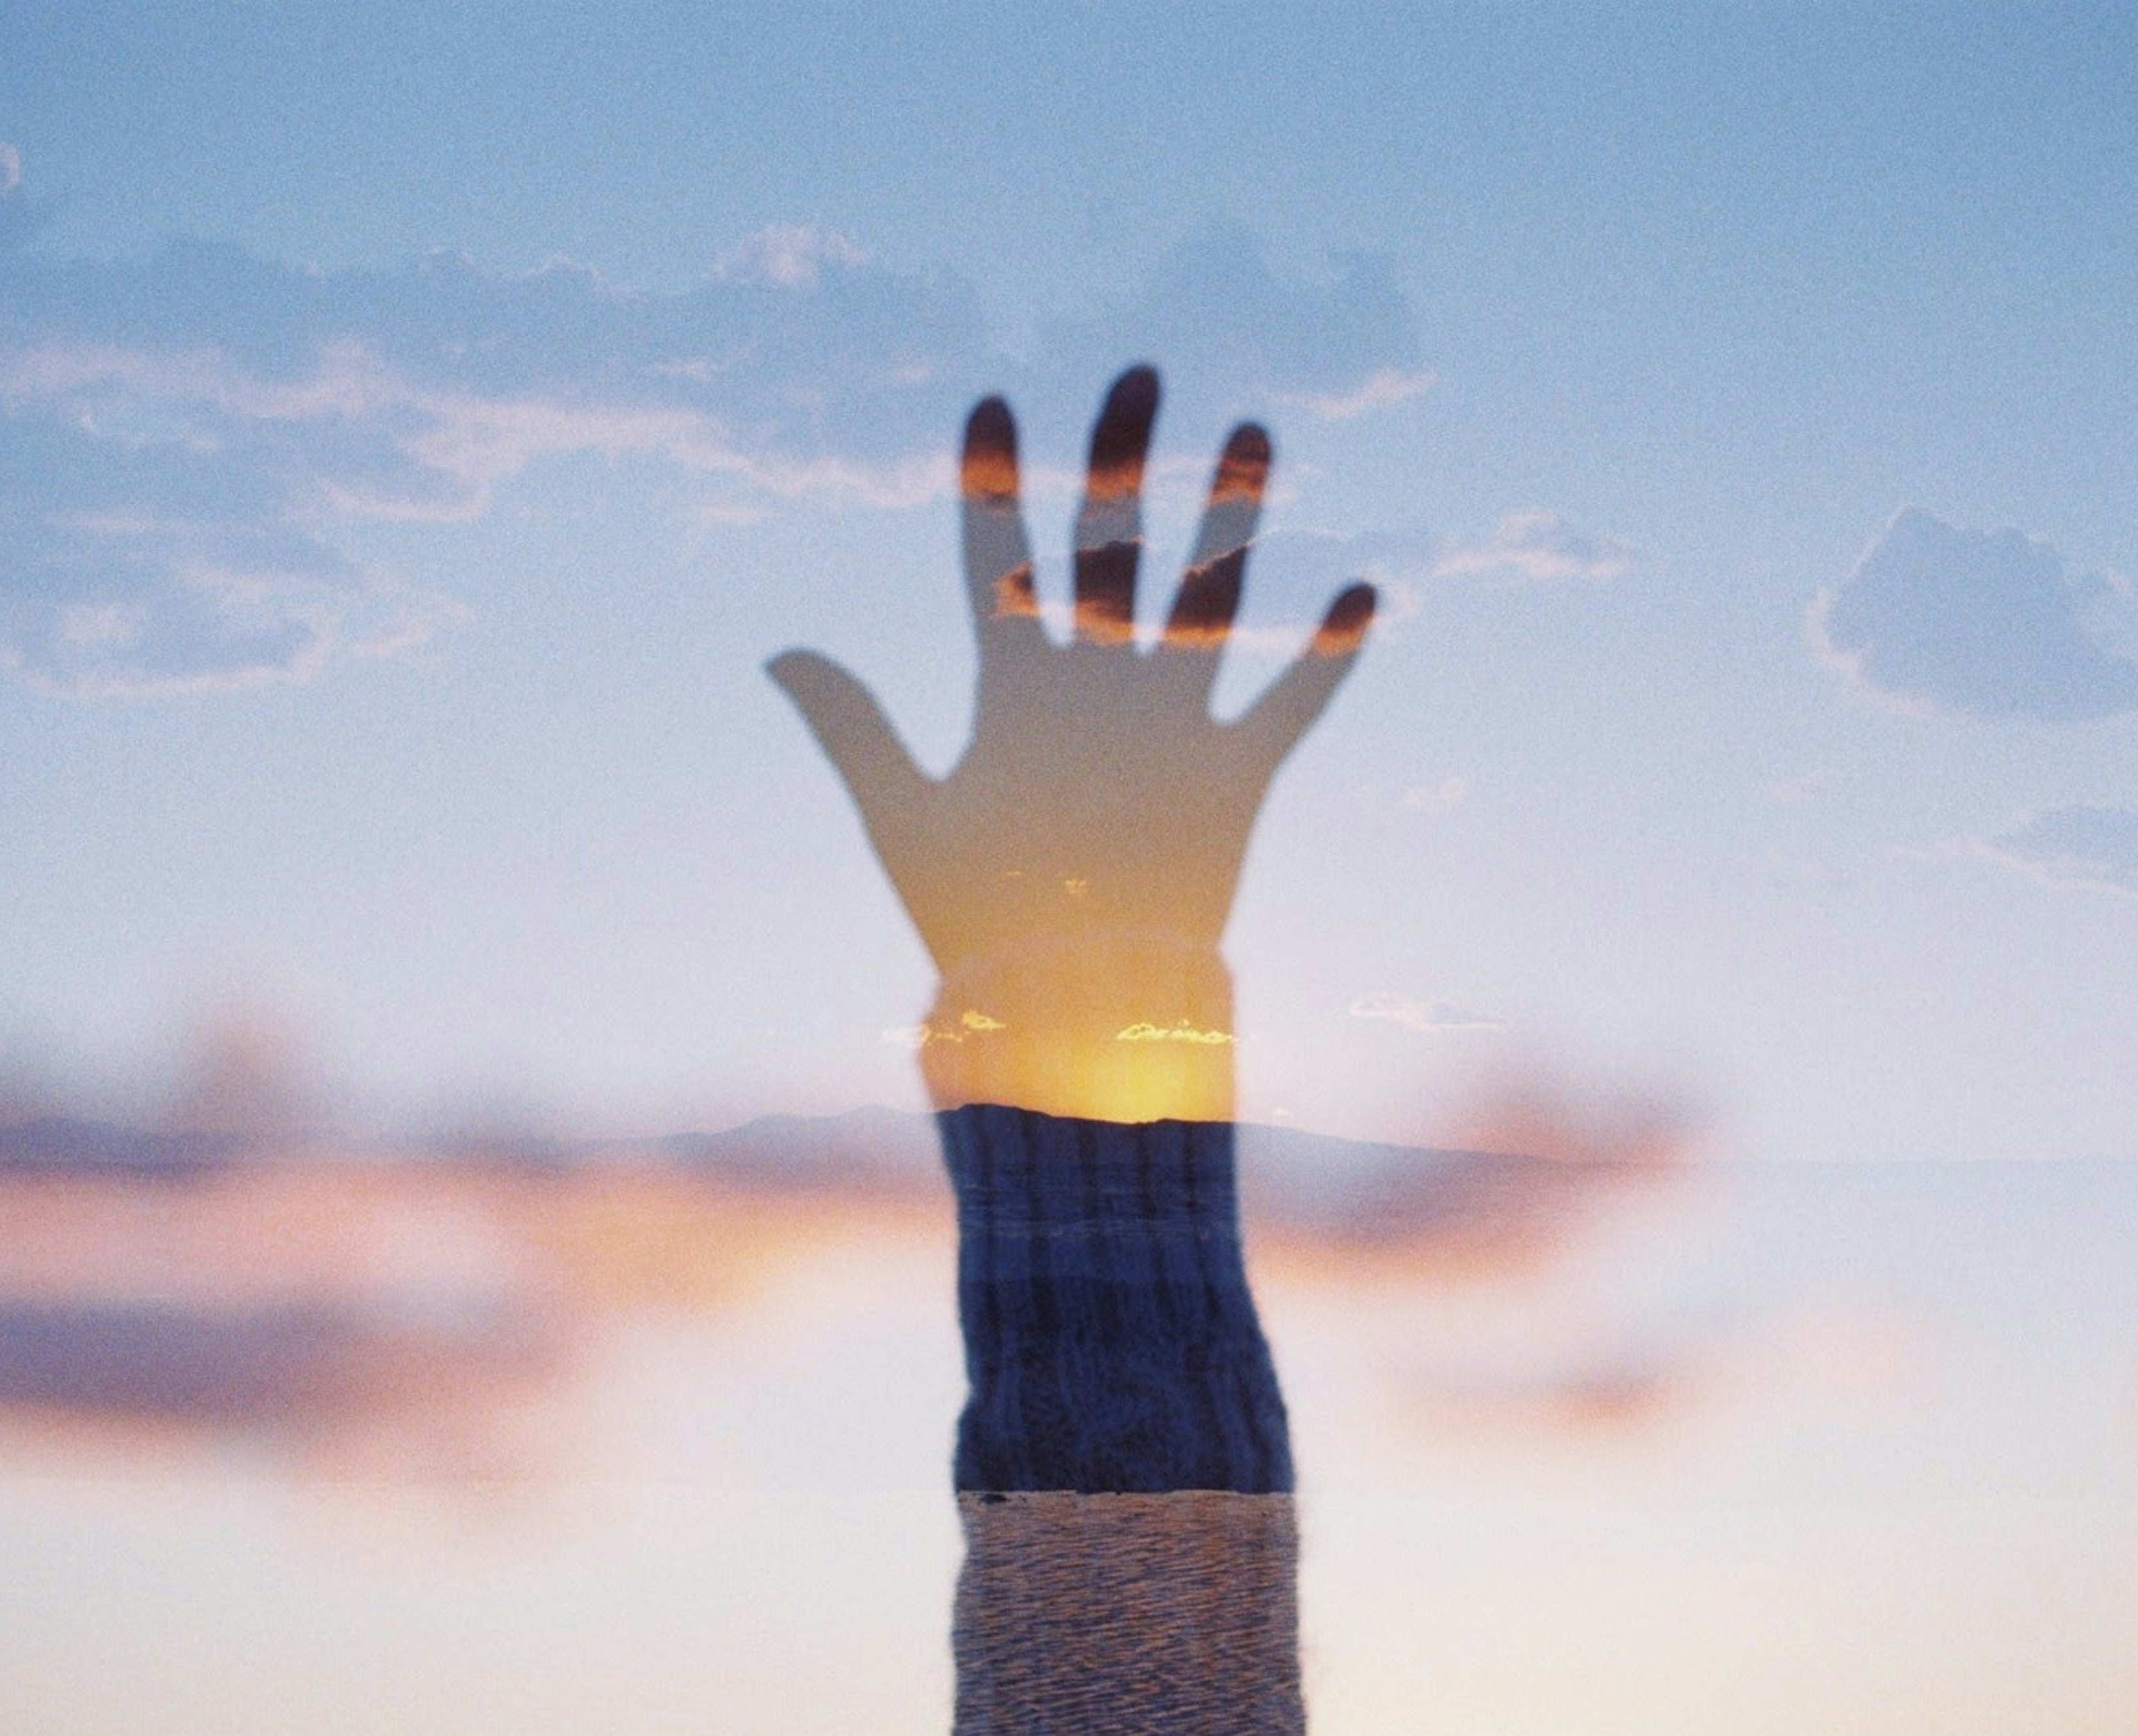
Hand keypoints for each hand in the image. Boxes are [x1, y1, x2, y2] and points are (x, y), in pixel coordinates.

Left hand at [770, 366, 1374, 1120]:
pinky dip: (1326, 655)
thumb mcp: (905, 818)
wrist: (1069, 1006)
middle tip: (1137, 375)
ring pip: (1208, 598)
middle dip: (1123, 463)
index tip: (991, 403)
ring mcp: (1167, 725)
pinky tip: (1361, 588)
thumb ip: (855, 728)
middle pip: (1111, 550)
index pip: (999, 562)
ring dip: (1232, 519)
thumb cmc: (975, 921)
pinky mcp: (1230, 776)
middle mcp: (1093, 688)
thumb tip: (776, 649)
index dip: (991, 486)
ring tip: (1252, 431)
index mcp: (1014, 688)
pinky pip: (1291, 705)